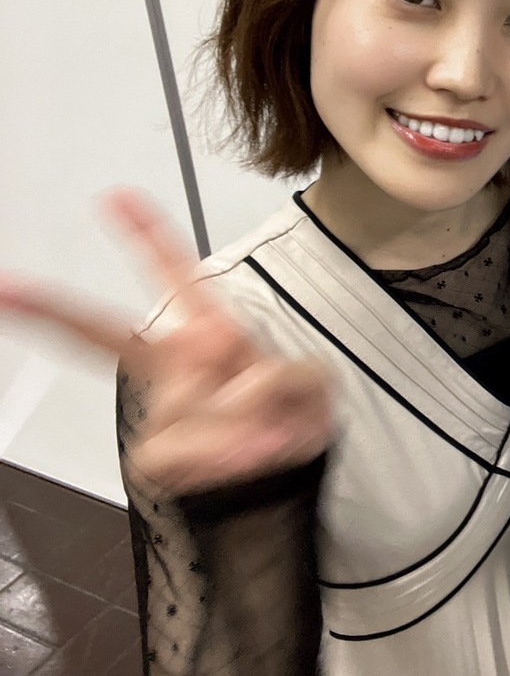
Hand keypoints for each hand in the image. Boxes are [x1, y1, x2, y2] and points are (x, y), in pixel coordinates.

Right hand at [0, 190, 331, 495]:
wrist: (280, 476)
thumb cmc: (289, 415)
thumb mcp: (313, 385)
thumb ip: (291, 379)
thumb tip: (244, 393)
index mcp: (211, 330)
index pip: (177, 277)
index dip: (147, 236)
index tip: (117, 199)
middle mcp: (177, 365)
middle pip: (103, 333)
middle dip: (56, 309)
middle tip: (8, 288)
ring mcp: (164, 409)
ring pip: (196, 406)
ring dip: (244, 424)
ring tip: (263, 434)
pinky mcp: (157, 454)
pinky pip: (194, 452)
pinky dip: (231, 457)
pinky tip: (243, 456)